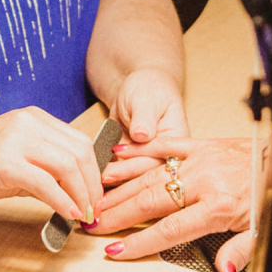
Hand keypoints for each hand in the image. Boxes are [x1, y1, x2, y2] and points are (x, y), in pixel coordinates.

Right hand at [0, 107, 103, 224]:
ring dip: (81, 195)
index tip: (97, 196)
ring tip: (83, 215)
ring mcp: (15, 140)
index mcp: (33, 118)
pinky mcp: (3, 162)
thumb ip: (44, 168)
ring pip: (67, 165)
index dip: (95, 171)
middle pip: (79, 151)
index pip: (80, 141)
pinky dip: (61, 200)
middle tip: (94, 210)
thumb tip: (76, 192)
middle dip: (93, 185)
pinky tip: (67, 214)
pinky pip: (45, 182)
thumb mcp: (14, 159)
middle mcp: (27, 122)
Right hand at [94, 137, 256, 271]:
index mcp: (217, 206)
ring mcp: (201, 159)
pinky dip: (141, 152)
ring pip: (151, 173)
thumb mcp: (267, 234)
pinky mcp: (204, 144)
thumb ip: (239, 252)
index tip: (116, 250)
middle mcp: (203, 180)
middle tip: (93, 223)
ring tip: (98, 197)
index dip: (138, 242)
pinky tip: (120, 156)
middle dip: (118, 214)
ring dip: (121, 186)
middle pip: (150, 200)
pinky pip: (166, 146)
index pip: (168, 230)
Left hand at [102, 68, 188, 185]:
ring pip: (132, 180)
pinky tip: (93, 180)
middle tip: (100, 175)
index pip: (159, 158)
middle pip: (145, 174)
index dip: (139, 159)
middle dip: (123, 175)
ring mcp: (149, 163)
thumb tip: (142, 134)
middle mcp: (166, 158)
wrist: (137, 90)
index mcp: (178, 142)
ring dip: (113, 183)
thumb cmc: (148, 89)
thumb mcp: (146, 98)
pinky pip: (120, 175)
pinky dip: (106, 177)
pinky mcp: (133, 166)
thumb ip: (145, 117)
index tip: (118, 156)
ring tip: (94, 181)